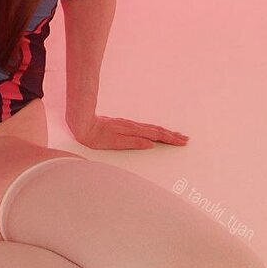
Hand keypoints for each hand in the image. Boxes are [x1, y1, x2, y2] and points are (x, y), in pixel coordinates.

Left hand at [68, 114, 189, 149]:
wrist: (82, 123)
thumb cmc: (95, 136)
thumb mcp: (114, 142)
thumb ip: (132, 143)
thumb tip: (150, 144)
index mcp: (132, 131)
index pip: (155, 135)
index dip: (169, 139)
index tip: (181, 142)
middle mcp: (132, 126)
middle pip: (156, 130)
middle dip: (171, 135)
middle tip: (184, 139)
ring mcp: (129, 125)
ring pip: (151, 128)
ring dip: (165, 132)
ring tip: (175, 135)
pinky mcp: (124, 126)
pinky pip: (144, 128)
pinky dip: (154, 130)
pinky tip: (155, 132)